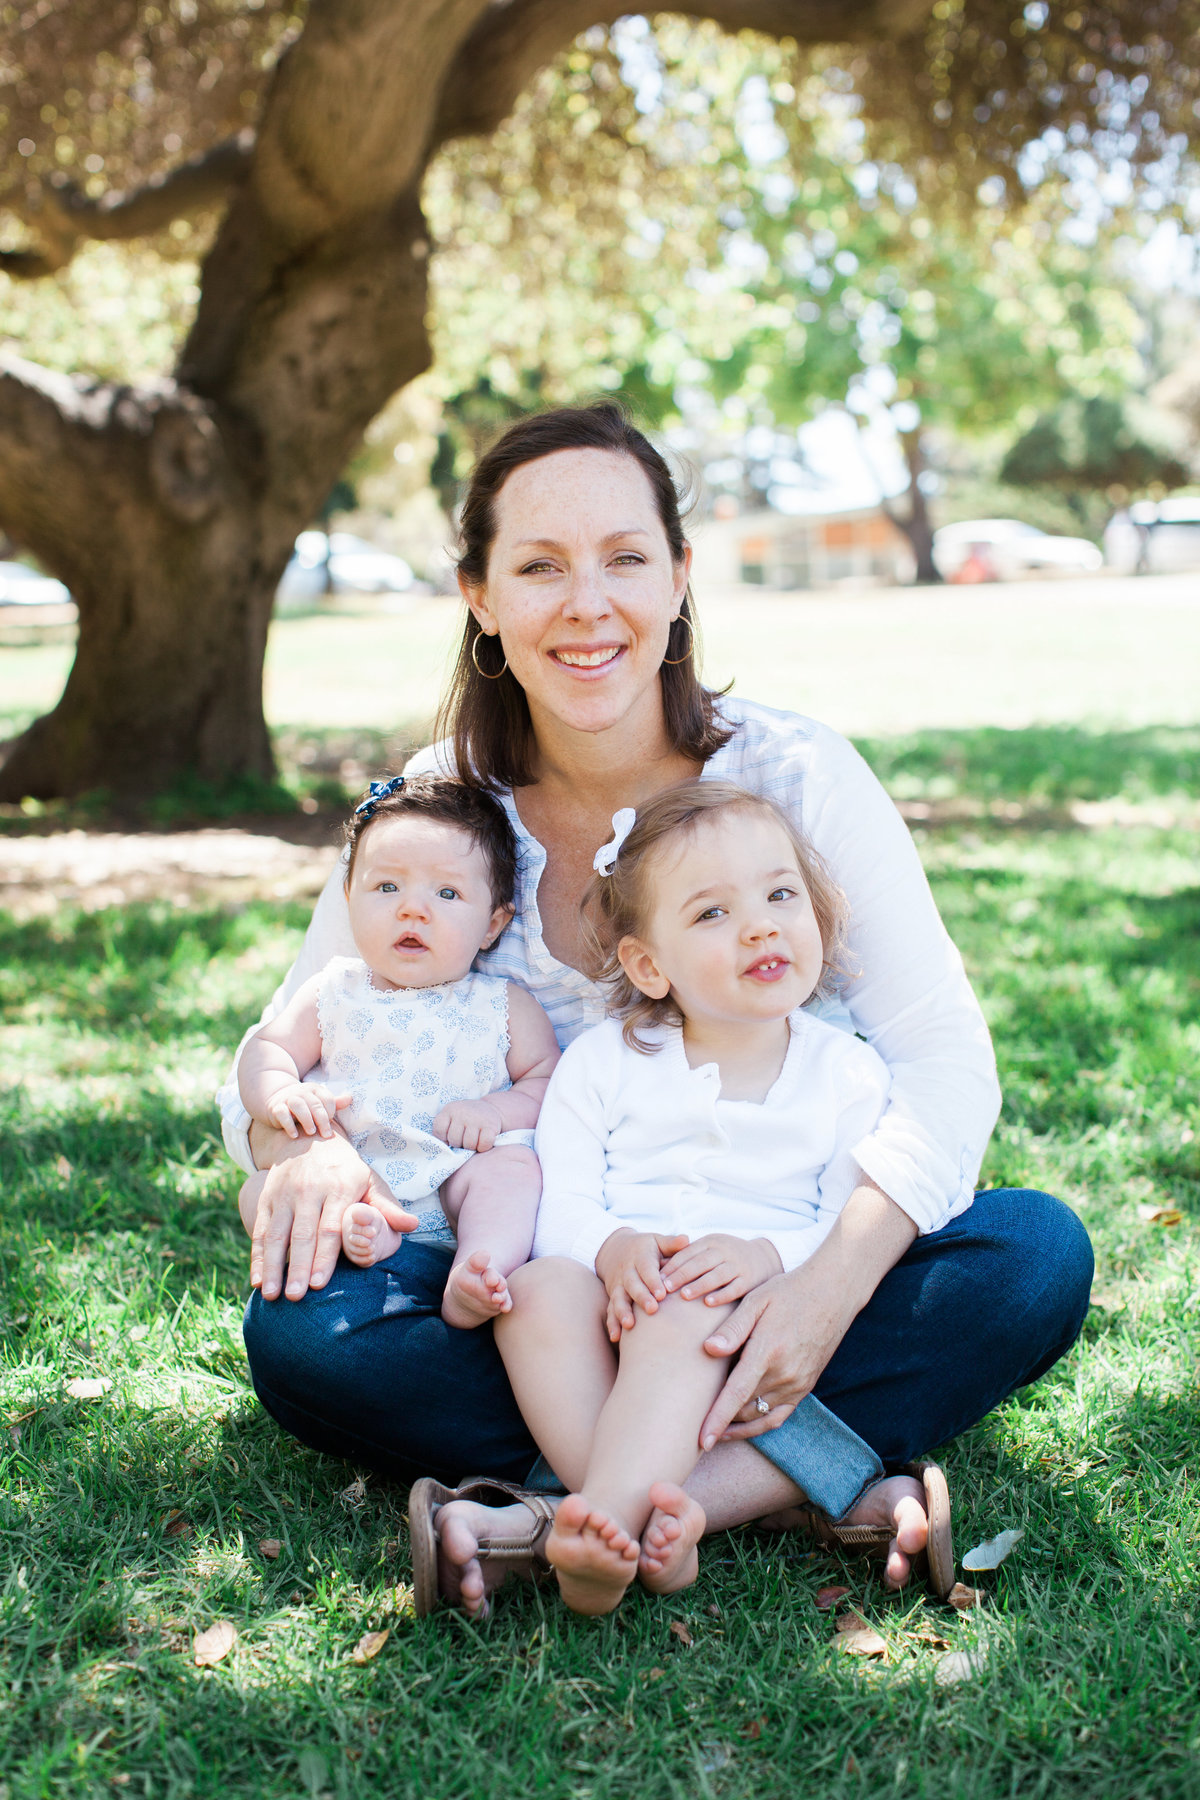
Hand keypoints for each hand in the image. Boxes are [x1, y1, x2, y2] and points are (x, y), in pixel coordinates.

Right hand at [248, 1135, 417, 1300]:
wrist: (310, 1140)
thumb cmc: (347, 1171)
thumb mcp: (371, 1180)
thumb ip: (388, 1206)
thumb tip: (412, 1225)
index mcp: (338, 1188)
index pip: (330, 1228)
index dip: (324, 1257)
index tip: (319, 1284)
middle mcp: (308, 1190)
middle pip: (302, 1234)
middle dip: (298, 1267)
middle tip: (295, 1297)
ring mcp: (284, 1194)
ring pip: (276, 1234)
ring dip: (272, 1266)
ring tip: (270, 1295)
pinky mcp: (266, 1198)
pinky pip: (260, 1230)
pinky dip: (257, 1256)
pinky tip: (256, 1280)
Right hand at [265, 1081, 351, 1139]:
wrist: (276, 1099)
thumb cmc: (304, 1105)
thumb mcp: (318, 1102)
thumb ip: (333, 1103)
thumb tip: (350, 1099)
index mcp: (315, 1089)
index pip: (327, 1099)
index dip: (331, 1112)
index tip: (331, 1123)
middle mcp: (302, 1092)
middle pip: (315, 1104)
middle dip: (322, 1120)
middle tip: (326, 1135)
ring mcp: (288, 1099)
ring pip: (298, 1105)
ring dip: (306, 1119)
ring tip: (311, 1132)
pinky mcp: (275, 1108)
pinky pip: (281, 1113)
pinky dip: (288, 1124)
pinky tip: (294, 1135)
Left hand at [432, 1097, 505, 1151]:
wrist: (489, 1109)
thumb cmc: (466, 1119)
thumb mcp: (452, 1118)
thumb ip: (444, 1131)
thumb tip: (444, 1150)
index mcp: (449, 1109)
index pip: (439, 1130)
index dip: (443, 1139)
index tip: (449, 1138)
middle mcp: (462, 1112)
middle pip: (454, 1139)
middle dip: (458, 1144)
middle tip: (463, 1139)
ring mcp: (477, 1118)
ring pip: (469, 1144)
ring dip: (471, 1147)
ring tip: (472, 1141)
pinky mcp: (491, 1125)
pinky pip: (484, 1144)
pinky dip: (483, 1147)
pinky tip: (482, 1143)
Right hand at [595, 1229, 689, 1340]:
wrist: (615, 1249)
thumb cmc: (646, 1248)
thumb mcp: (657, 1241)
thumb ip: (672, 1243)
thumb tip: (687, 1239)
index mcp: (640, 1256)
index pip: (646, 1268)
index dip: (653, 1280)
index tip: (662, 1293)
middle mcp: (627, 1271)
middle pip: (632, 1284)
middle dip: (641, 1297)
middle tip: (652, 1310)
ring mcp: (618, 1285)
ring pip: (619, 1298)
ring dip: (623, 1312)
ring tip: (629, 1325)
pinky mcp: (613, 1296)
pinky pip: (610, 1310)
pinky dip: (612, 1323)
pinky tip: (616, 1337)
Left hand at [660, 1234, 781, 1305]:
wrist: (764, 1256)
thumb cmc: (727, 1256)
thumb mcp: (712, 1248)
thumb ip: (691, 1257)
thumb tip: (660, 1271)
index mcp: (711, 1242)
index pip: (688, 1252)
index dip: (673, 1265)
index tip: (658, 1278)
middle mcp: (724, 1251)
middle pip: (700, 1263)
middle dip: (682, 1275)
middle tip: (665, 1287)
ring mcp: (738, 1265)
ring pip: (716, 1275)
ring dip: (699, 1285)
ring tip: (683, 1295)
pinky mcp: (749, 1280)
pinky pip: (734, 1288)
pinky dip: (721, 1295)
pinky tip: (709, 1303)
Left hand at [697, 1260, 859, 1449]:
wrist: (832, 1293)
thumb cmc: (789, 1292)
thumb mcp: (757, 1301)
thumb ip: (733, 1328)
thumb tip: (709, 1349)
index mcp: (768, 1352)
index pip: (737, 1394)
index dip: (718, 1419)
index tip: (703, 1440)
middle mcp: (785, 1374)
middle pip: (744, 1408)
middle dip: (720, 1419)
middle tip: (694, 1419)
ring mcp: (798, 1383)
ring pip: (760, 1416)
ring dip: (737, 1425)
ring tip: (715, 1431)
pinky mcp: (806, 1386)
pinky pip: (779, 1415)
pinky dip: (759, 1425)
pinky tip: (741, 1425)